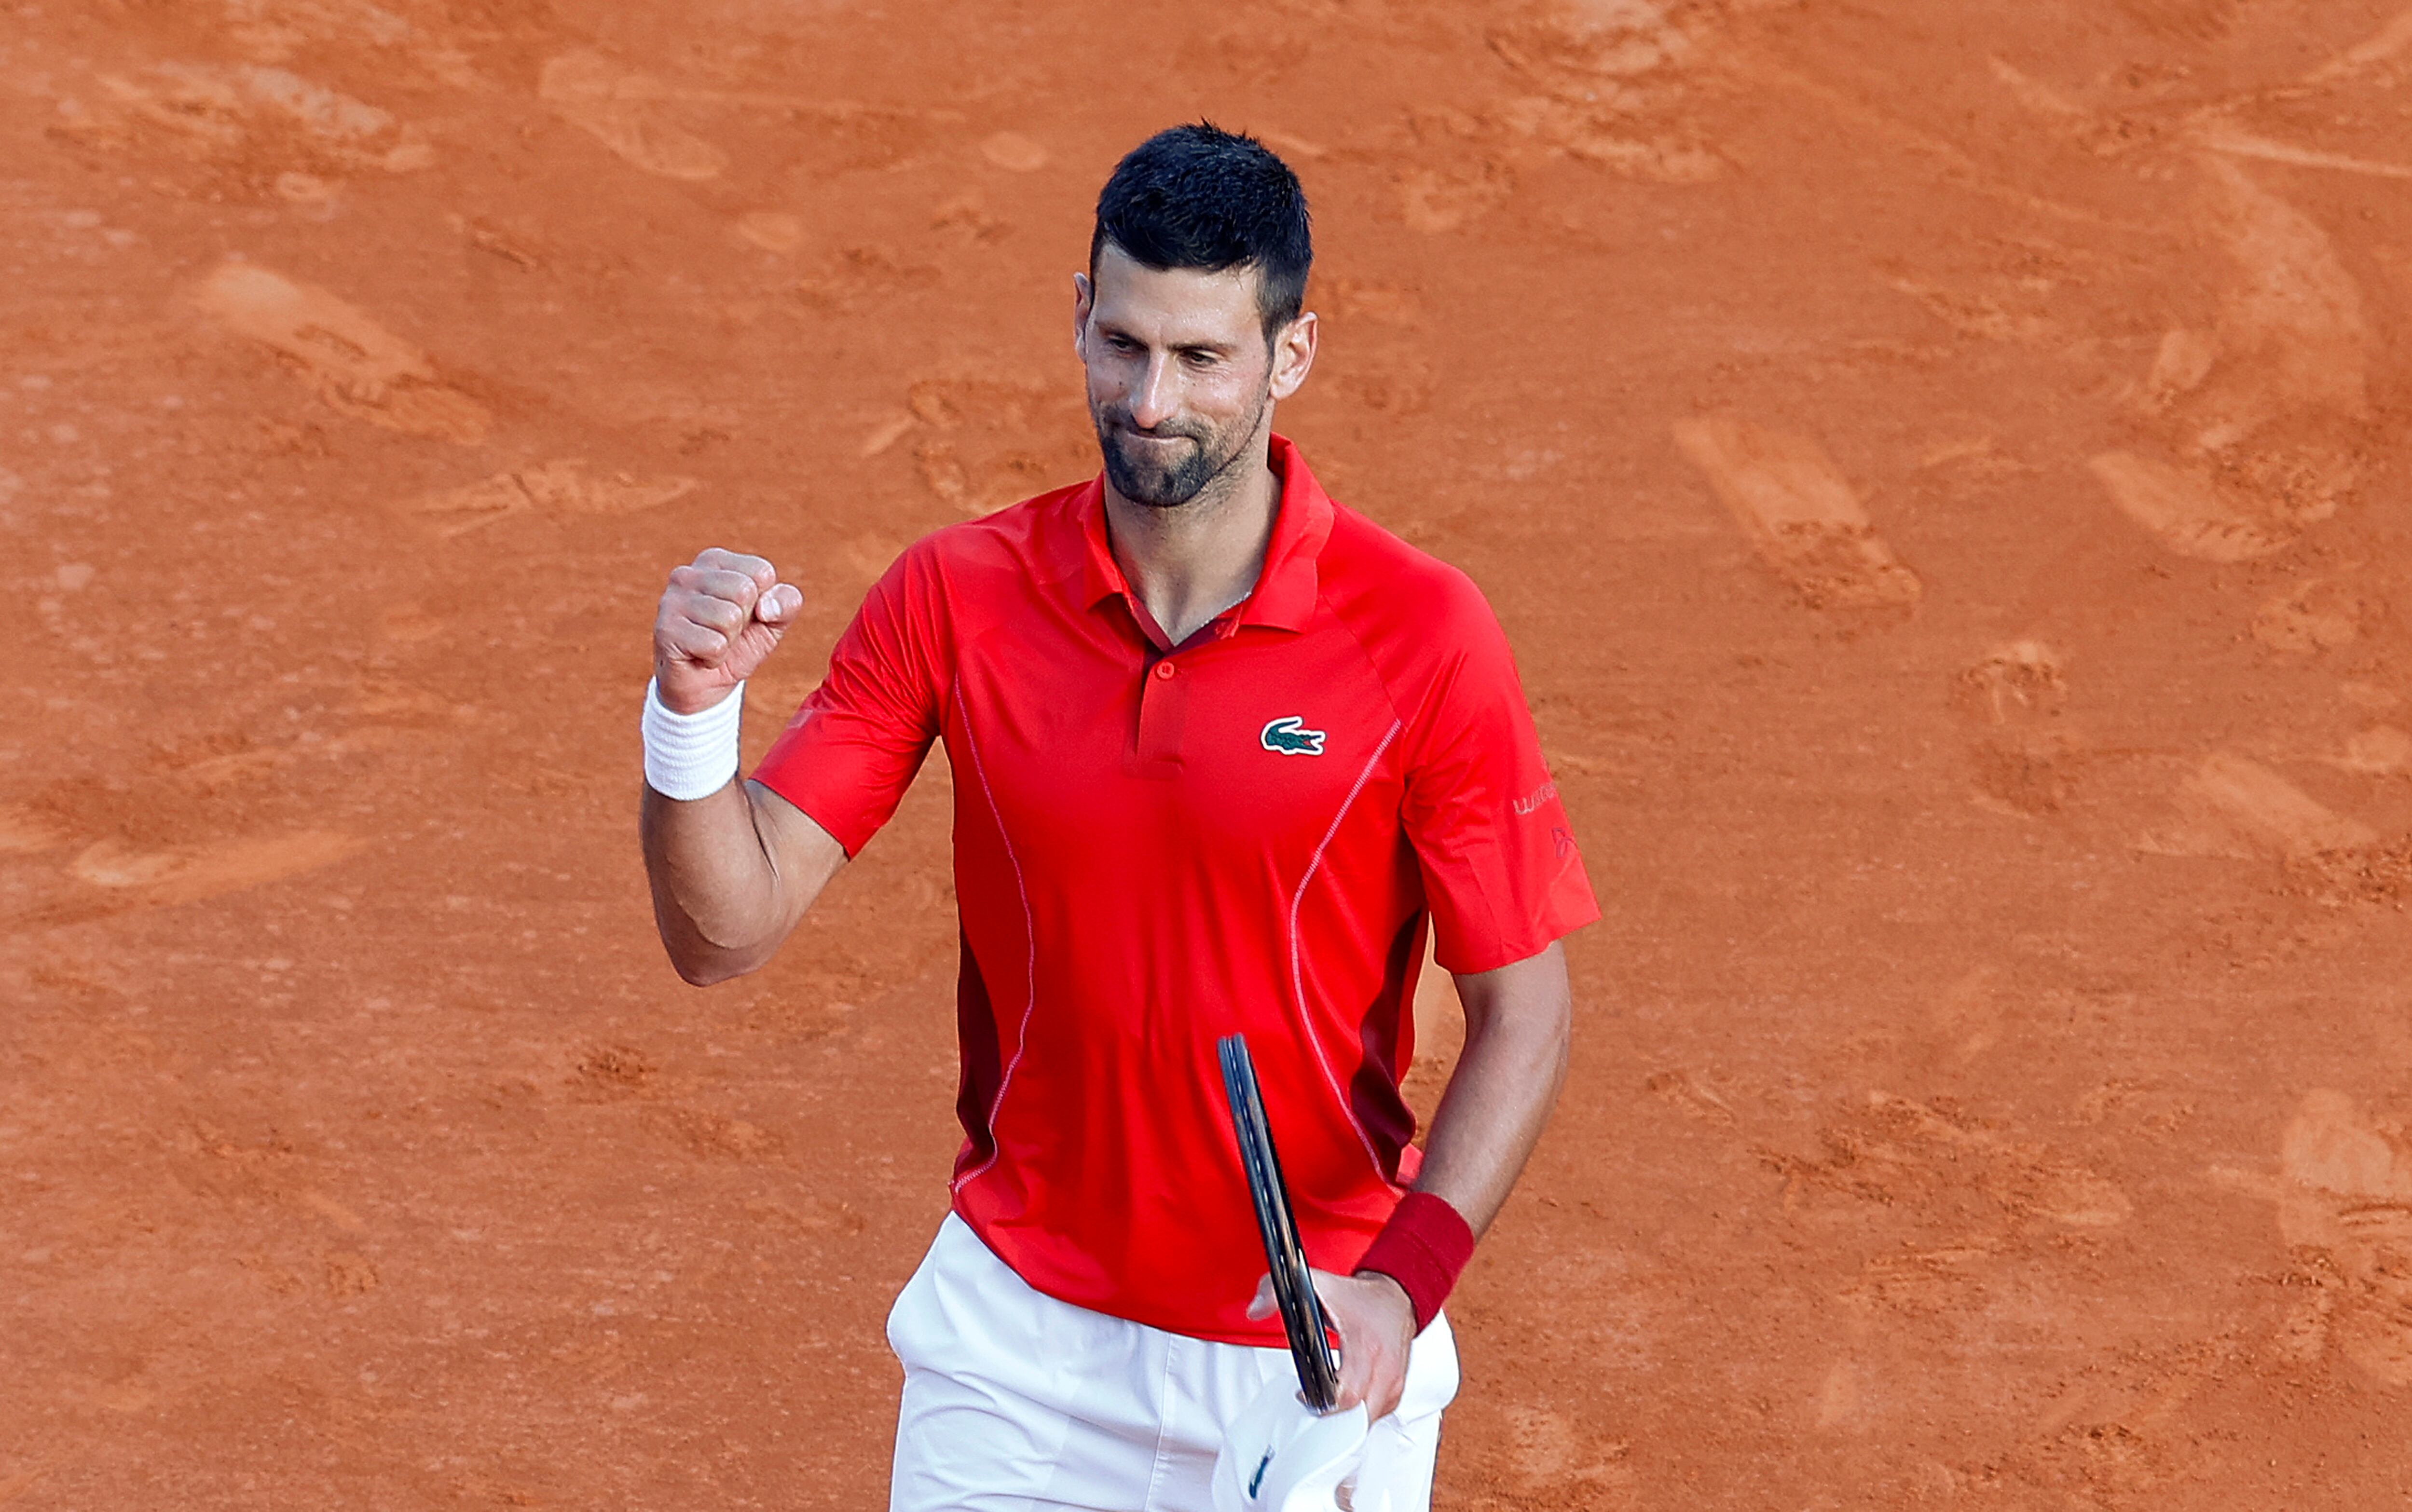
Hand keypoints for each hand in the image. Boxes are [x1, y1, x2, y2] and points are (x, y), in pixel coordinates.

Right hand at [653, 548, 803, 713]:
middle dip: (744, 621)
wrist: (703, 684)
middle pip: (744, 591)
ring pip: (729, 618)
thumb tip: (766, 607)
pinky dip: (715, 657)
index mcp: (714, 561)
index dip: (762, 602)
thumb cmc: (738, 644)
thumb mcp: (772, 621)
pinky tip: (700, 655)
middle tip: (726, 631)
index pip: (761, 571)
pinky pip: (714, 644)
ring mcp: (671, 600)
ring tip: (712, 642)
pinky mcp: (665, 629)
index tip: (744, 614)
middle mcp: (687, 574)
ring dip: (728, 640)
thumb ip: (786, 602)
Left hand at [1249, 1267, 1415, 1420]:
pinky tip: (1345, 1405)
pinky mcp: (1397, 1389)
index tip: (1304, 1396)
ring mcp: (1394, 1381)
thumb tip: (1255, 1309)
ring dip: (1346, 1419)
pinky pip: (1377, 1414)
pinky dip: (1360, 1414)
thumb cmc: (1359, 1297)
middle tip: (1311, 1404)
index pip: (1346, 1394)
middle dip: (1331, 1418)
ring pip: (1368, 1420)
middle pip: (1357, 1416)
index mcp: (1365, 1346)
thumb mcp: (1316, 1284)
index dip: (1322, 1403)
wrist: (1397, 1297)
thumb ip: (1278, 1292)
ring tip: (1325, 1404)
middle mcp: (1385, 1367)